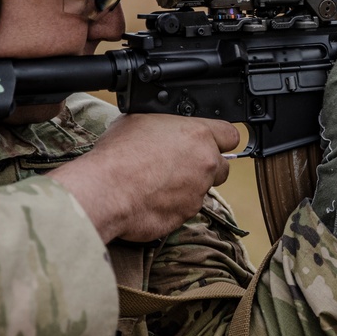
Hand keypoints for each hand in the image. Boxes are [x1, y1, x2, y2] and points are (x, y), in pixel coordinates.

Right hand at [50, 114, 238, 242]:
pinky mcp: (185, 215)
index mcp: (199, 135)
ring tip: (158, 182)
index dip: (219, 139)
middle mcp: (205, 164)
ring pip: (203, 189)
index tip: (209, 142)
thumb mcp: (141, 120)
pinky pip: (185, 208)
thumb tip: (165, 128)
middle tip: (180, 164)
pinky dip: (173, 204)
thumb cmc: (119, 154)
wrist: (106, 190)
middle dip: (205, 166)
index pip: (230, 135)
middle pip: (221, 166)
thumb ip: (166, 125)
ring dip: (187, 186)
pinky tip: (151, 197)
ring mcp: (198, 192)